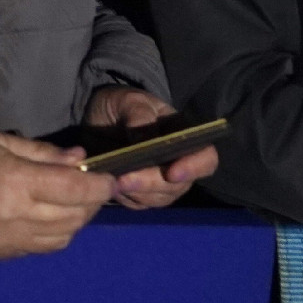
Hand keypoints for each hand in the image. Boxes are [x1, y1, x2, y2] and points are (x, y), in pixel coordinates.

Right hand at [0, 126, 114, 258]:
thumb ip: (43, 153)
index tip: (112, 178)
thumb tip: (80, 161)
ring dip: (75, 219)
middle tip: (93, 187)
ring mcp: (7, 241)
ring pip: (63, 237)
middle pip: (74, 217)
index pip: (74, 190)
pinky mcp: (0, 254)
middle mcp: (14, 218)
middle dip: (91, 202)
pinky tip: (48, 216)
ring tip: (72, 201)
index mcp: (14, 183)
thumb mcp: (0, 140)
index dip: (100, 185)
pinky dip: (54, 233)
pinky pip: (42, 247)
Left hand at [84, 86, 218, 209]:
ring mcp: (161, 181)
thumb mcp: (128, 100)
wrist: (97, 117)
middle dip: (152, 183)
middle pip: (179, 185)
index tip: (172, 173)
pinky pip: (139, 203)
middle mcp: (178, 163)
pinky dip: (125, 197)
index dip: (194, 168)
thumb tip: (144, 139)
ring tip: (113, 180)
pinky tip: (110, 185)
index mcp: (184, 137)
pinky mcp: (140, 193)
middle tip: (125, 179)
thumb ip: (139, 114)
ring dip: (137, 192)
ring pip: (159, 197)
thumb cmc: (121, 105)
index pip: (205, 158)